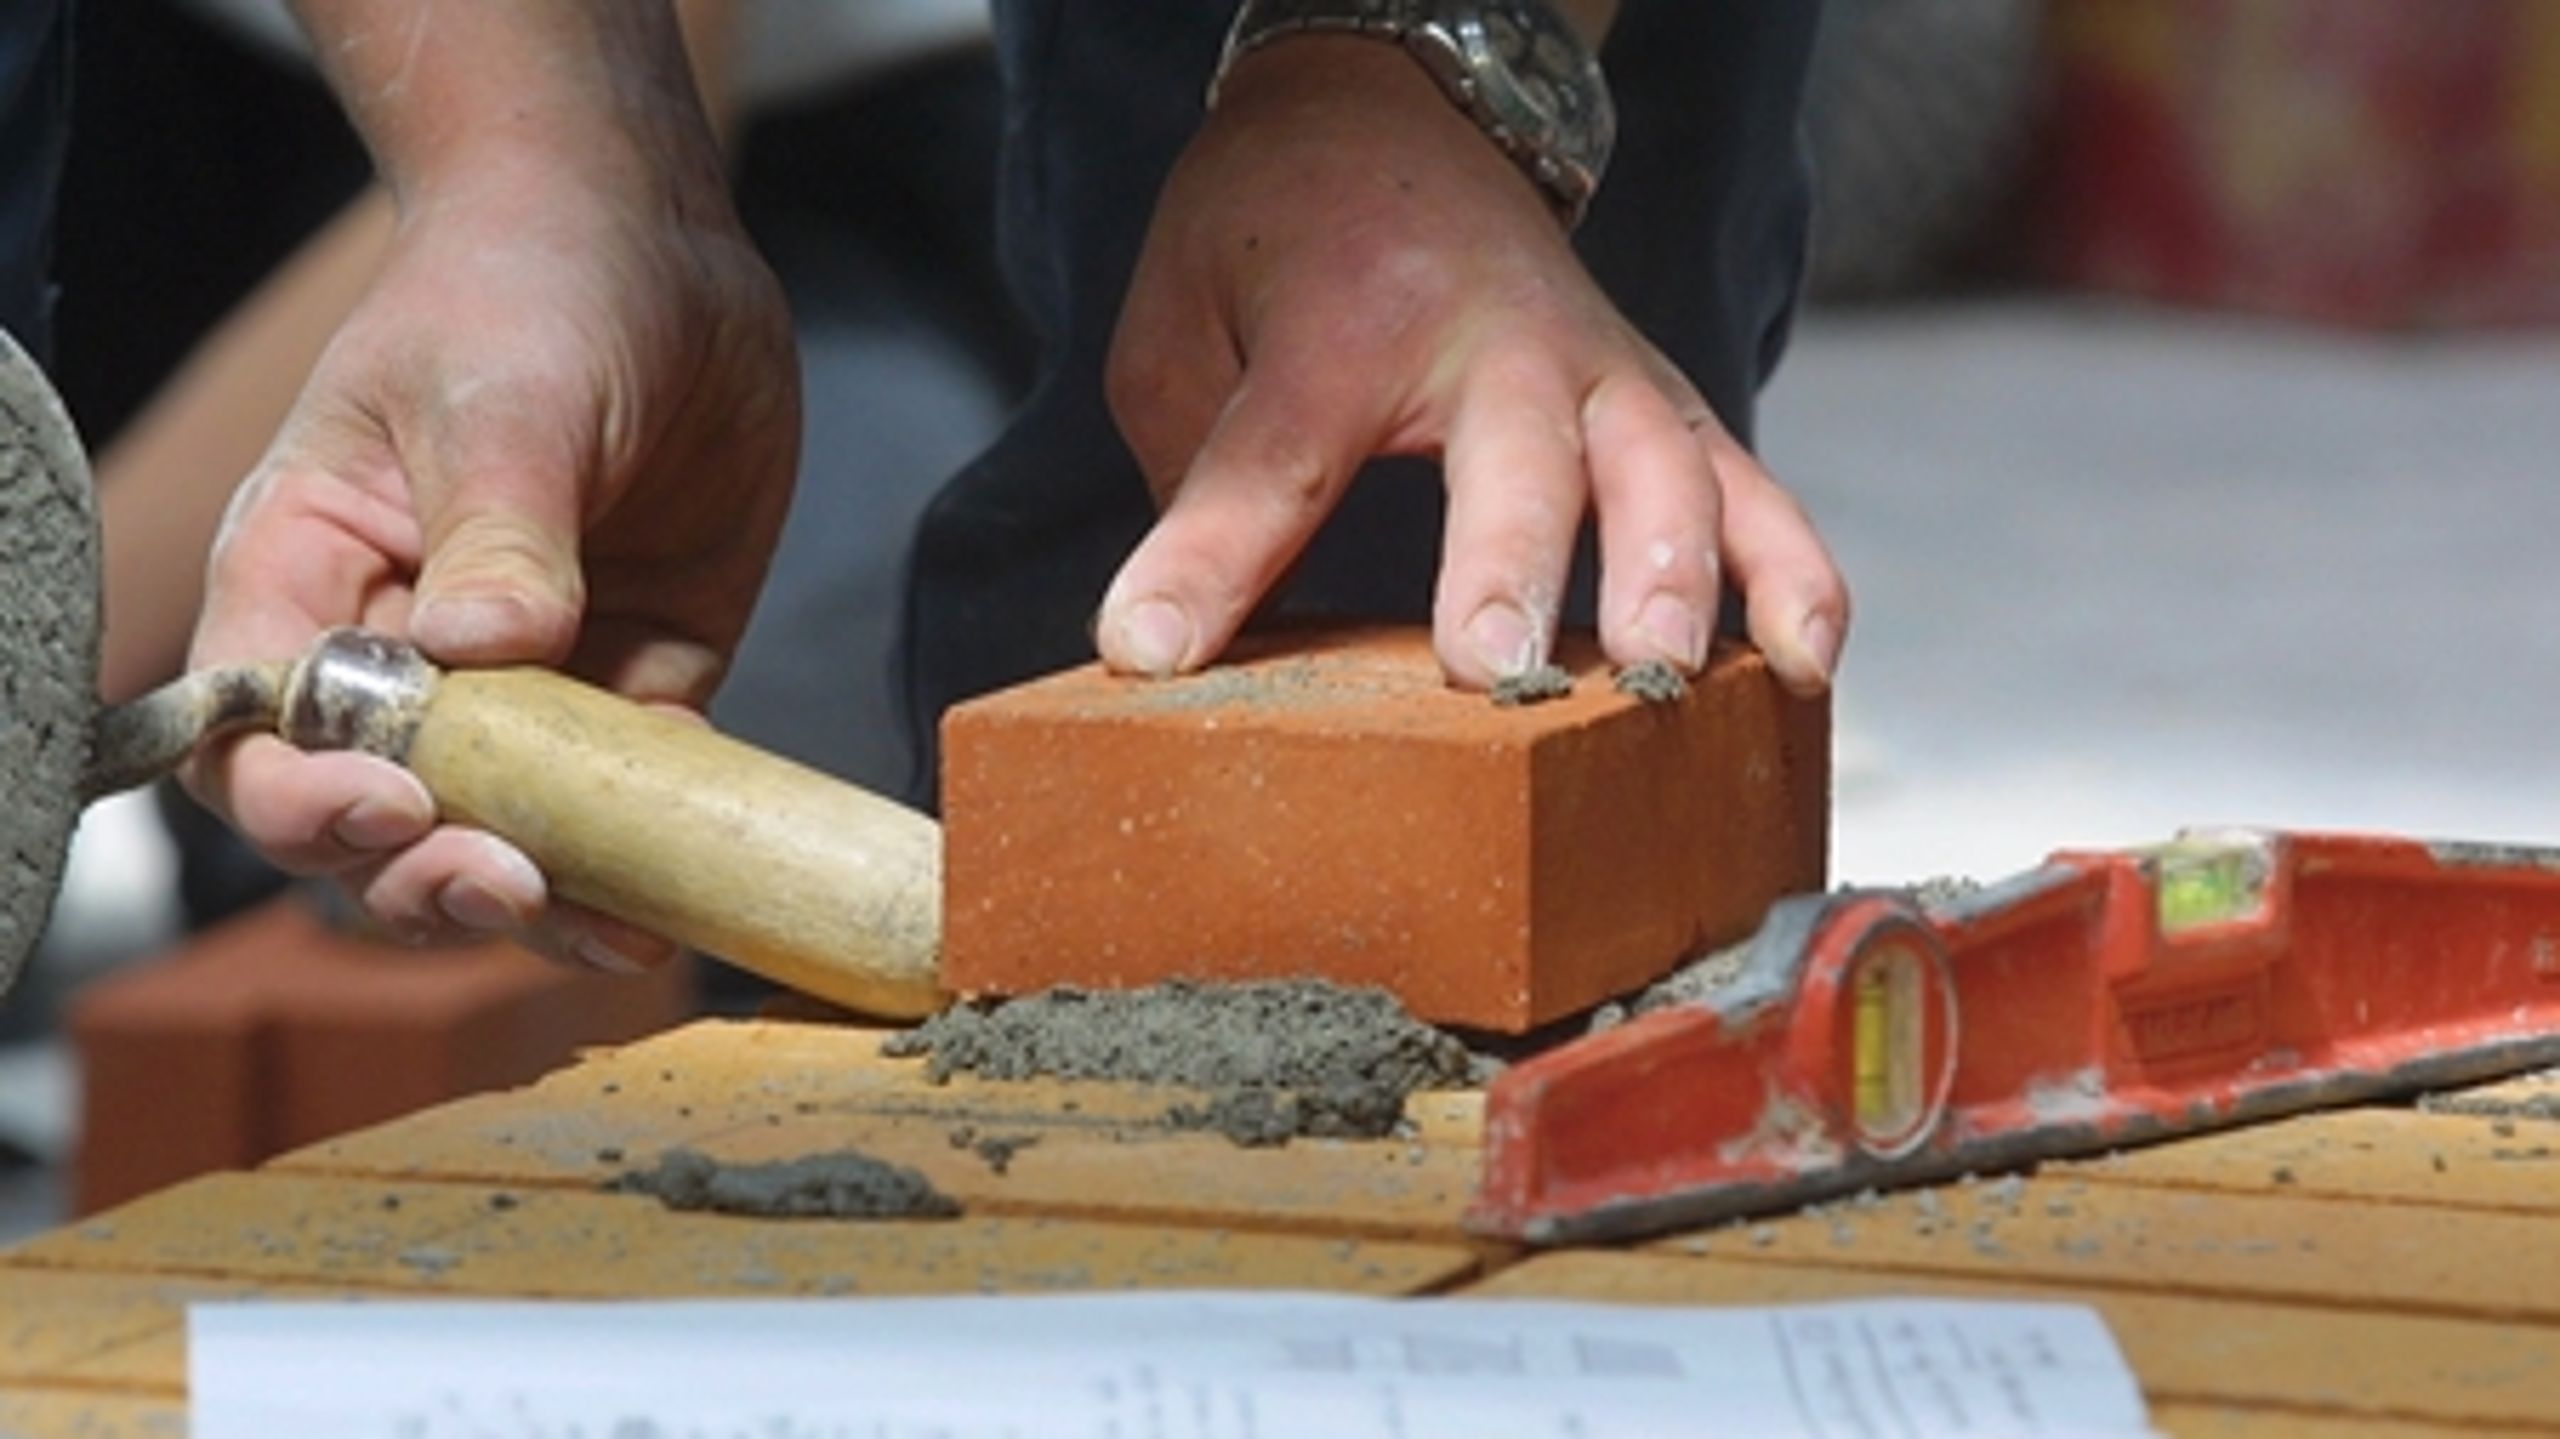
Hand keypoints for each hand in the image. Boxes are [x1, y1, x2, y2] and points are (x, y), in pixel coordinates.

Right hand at [184, 156, 798, 968]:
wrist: (652, 249)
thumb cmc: (527, 290)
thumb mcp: (502, 395)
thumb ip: (498, 525)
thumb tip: (488, 645)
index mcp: (310, 579)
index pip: (258, 737)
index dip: (307, 800)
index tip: (397, 803)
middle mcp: (403, 656)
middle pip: (369, 826)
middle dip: (421, 878)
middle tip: (505, 880)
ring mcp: (523, 686)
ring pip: (499, 840)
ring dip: (537, 903)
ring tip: (601, 933)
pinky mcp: (633, 686)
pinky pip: (624, 808)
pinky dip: (642, 865)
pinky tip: (673, 907)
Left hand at [1099, 36, 1846, 691]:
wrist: (1390, 109)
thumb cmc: (1274, 235)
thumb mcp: (1178, 325)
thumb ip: (1190, 473)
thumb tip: (1177, 643)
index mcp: (1346, 319)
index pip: (1276, 452)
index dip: (1212, 558)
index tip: (1152, 649)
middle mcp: (1496, 336)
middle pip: (1516, 455)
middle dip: (1509, 566)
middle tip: (1493, 672)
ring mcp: (1600, 364)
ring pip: (1665, 467)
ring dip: (1673, 578)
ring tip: (1661, 681)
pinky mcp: (1662, 399)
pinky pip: (1751, 485)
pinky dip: (1791, 570)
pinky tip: (1806, 662)